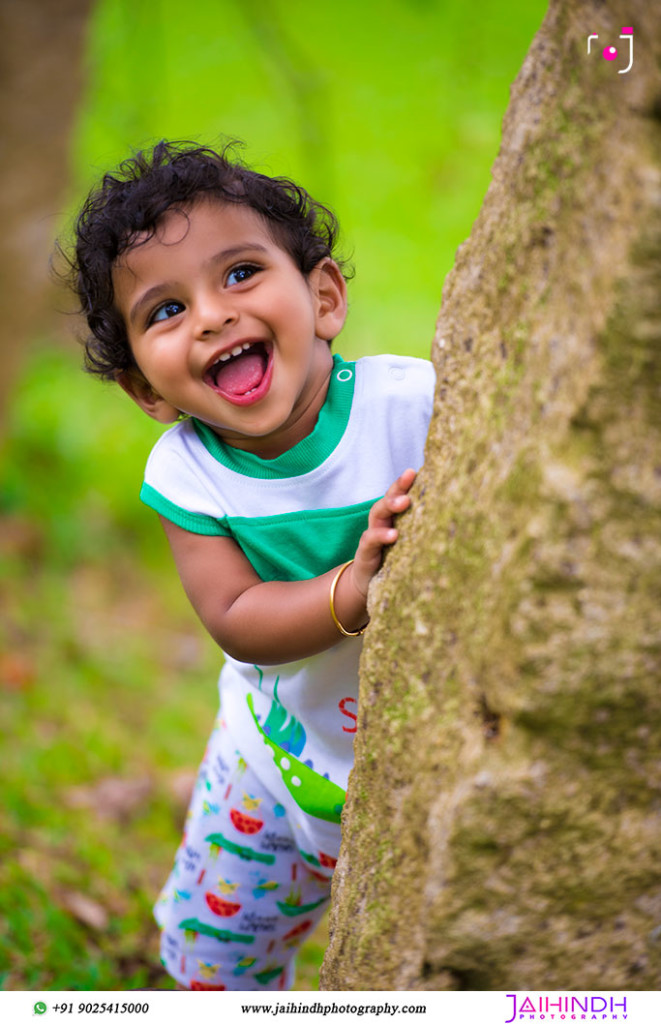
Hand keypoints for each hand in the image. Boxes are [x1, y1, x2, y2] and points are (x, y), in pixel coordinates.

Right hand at [351, 468, 416, 599]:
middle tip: (409, 476)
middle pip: (388, 498)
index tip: (416, 470)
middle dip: (398, 486)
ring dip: (390, 505)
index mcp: (394, 517)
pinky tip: (393, 535)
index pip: (399, 494)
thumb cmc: (394, 559)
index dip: (405, 481)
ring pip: (377, 513)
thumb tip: (460, 520)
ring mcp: (372, 535)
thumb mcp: (411, 542)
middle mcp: (382, 522)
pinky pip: (371, 540)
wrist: (368, 583)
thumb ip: (425, 529)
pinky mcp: (366, 552)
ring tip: (404, 502)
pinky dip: (380, 535)